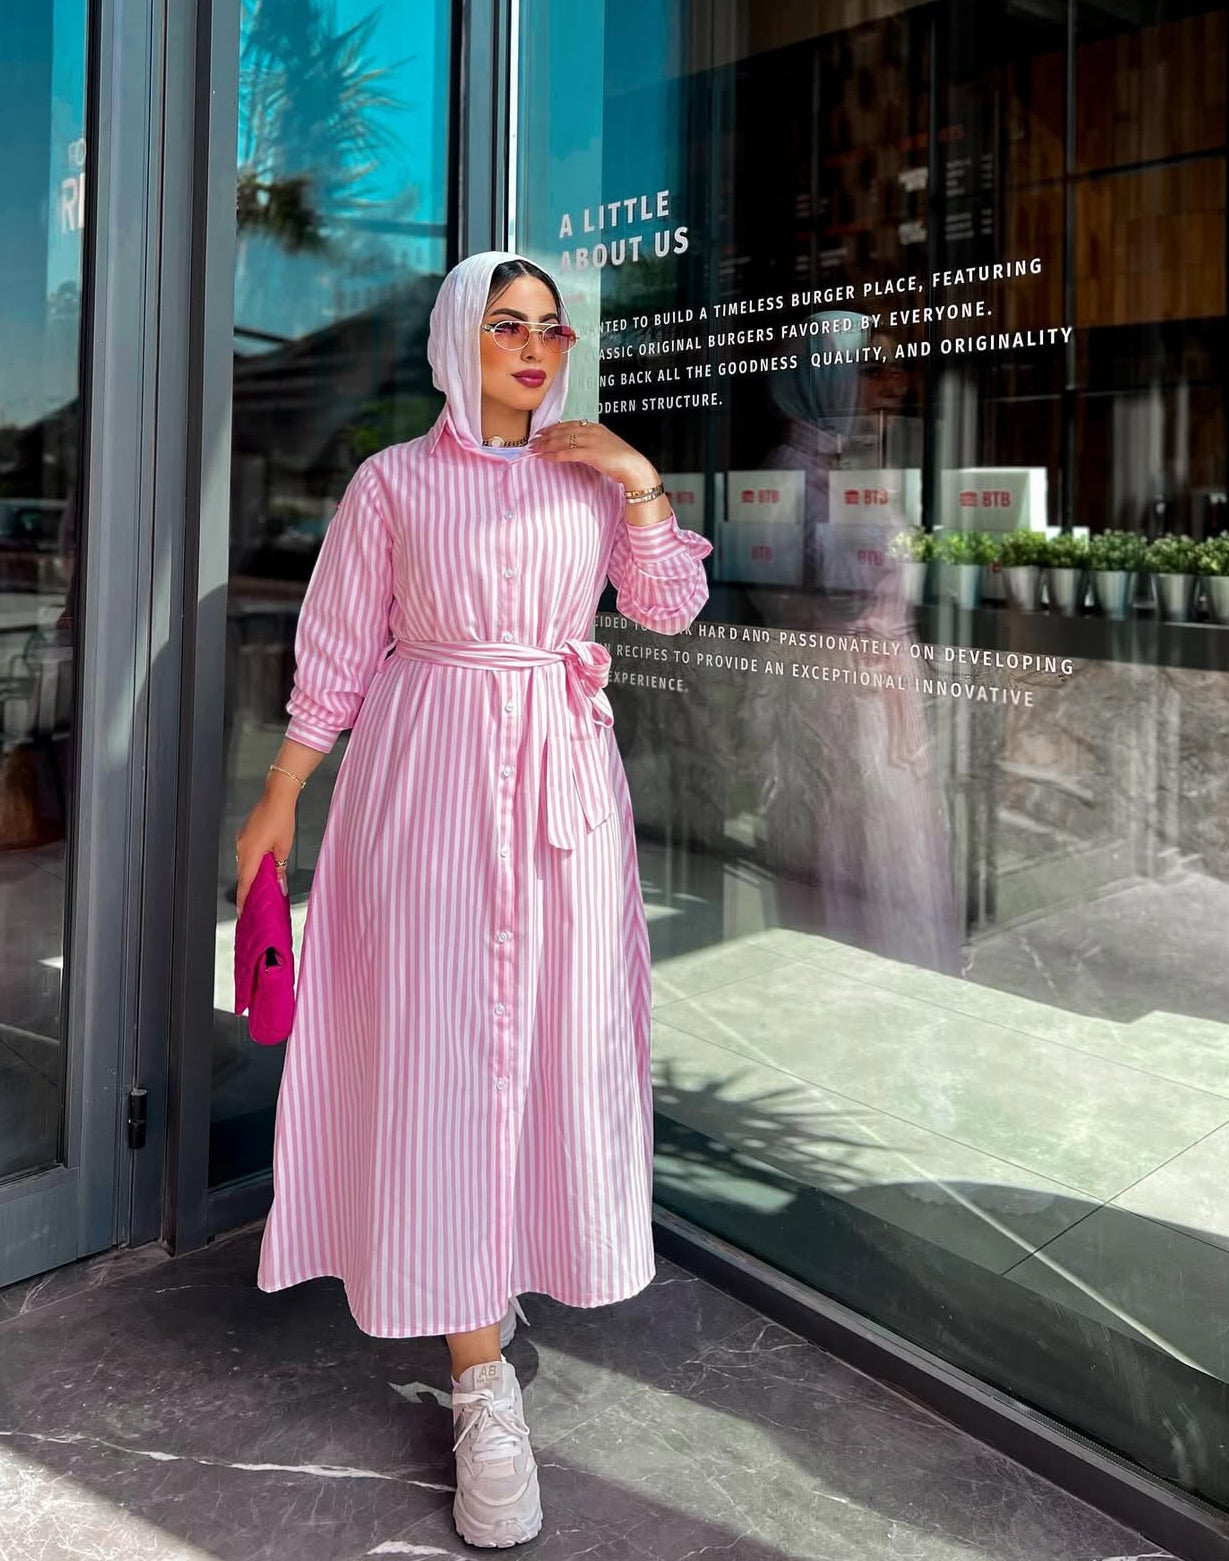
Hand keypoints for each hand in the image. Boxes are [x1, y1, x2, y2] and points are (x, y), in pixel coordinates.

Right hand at [235, 795, 295, 913]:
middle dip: (248, 888)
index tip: (242, 911)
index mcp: (251, 853)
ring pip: (244, 864)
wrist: (276, 797)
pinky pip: (245, 853)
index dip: (243, 898)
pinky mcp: (244, 835)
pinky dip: (251, 862)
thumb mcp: (284, 847)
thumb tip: (279, 884)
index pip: (245, 881)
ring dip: (251, 874)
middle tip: (253, 902)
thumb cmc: (281, 818)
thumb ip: (280, 868)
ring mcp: (241, 840)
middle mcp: (242, 847)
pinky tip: (261, 866)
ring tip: (260, 885)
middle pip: (243, 874)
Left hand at [530, 420, 657, 490]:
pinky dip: (554, 454)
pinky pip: (567, 453)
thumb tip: (579, 446)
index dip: (553, 428)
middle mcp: (591, 430)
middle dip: (546, 435)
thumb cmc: (621, 460)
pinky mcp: (590, 453)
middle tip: (533, 441)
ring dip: (546, 444)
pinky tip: (545, 457)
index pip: (569, 424)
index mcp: (595, 427)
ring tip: (535, 449)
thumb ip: (592, 443)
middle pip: (563, 430)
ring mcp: (591, 441)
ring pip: (562, 440)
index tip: (542, 432)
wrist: (633, 467)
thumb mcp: (605, 445)